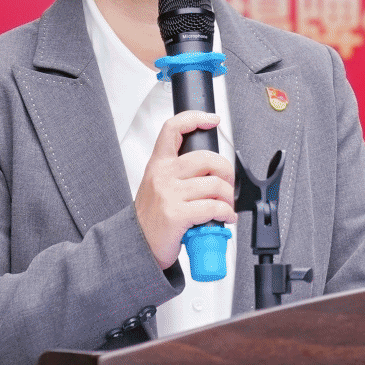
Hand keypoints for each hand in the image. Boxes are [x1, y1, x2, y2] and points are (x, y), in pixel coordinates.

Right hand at [134, 111, 234, 267]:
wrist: (136, 245)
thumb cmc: (151, 218)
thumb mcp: (157, 186)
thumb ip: (178, 173)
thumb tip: (210, 169)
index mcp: (158, 165)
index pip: (173, 129)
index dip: (194, 118)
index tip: (211, 119)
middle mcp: (163, 175)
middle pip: (206, 158)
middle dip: (226, 171)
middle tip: (227, 183)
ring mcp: (169, 194)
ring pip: (214, 185)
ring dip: (228, 197)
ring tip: (226, 206)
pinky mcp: (177, 214)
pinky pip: (213, 208)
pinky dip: (226, 213)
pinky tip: (225, 218)